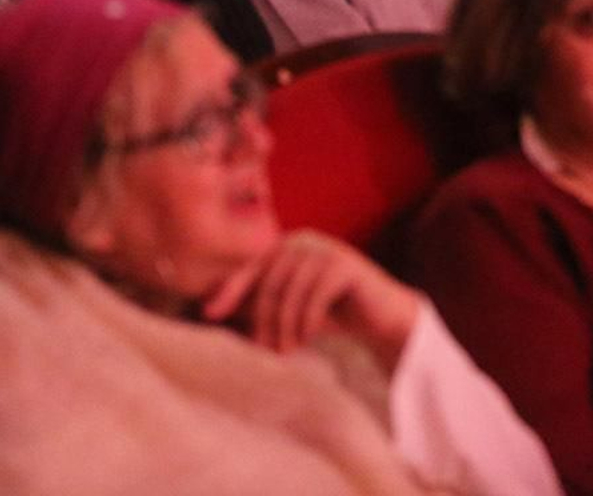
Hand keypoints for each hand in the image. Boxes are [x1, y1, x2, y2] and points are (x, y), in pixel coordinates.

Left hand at [203, 230, 421, 369]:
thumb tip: (211, 308)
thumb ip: (260, 301)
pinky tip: (309, 339)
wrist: (382, 316)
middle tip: (266, 351)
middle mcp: (305, 241)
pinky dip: (307, 323)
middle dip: (264, 322)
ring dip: (285, 328)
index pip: (252, 268)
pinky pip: (313, 298)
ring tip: (286, 351)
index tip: (210, 315)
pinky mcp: (345, 266)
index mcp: (289, 245)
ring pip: (290, 294)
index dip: (230, 291)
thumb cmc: (332, 312)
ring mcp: (327, 250)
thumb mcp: (291, 306)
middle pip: (269, 284)